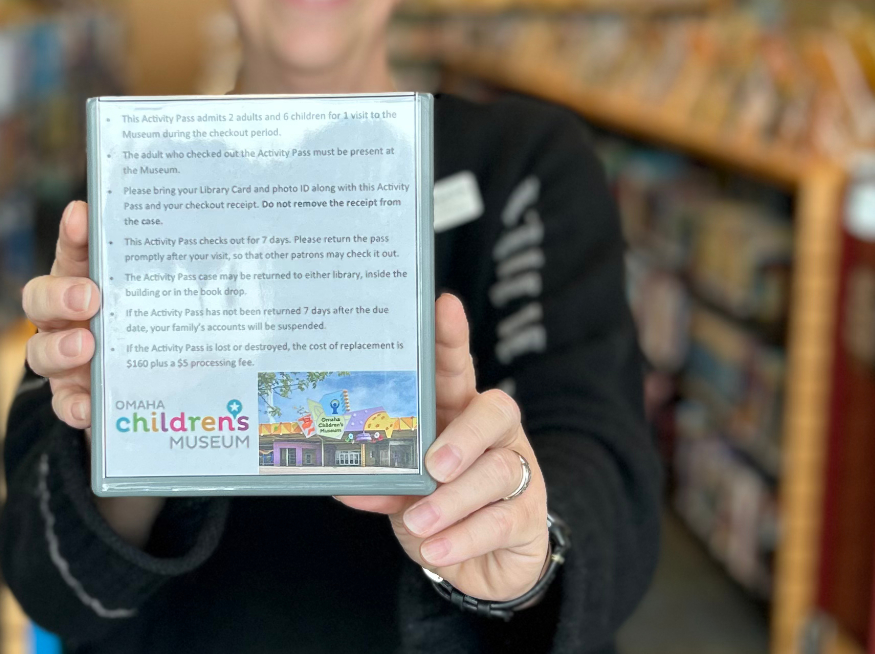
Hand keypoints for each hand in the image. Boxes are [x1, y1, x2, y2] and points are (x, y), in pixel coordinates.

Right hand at [22, 201, 162, 546]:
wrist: (163, 385)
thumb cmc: (173, 323)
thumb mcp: (183, 297)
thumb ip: (195, 277)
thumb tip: (249, 251)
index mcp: (96, 277)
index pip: (76, 247)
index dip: (74, 231)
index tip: (82, 216)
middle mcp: (71, 314)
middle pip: (42, 296)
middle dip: (61, 293)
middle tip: (90, 296)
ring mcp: (67, 355)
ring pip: (39, 349)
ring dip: (61, 348)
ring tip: (86, 347)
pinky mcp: (74, 395)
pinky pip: (62, 402)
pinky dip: (74, 404)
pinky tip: (91, 407)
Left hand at [337, 294, 549, 602]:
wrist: (484, 567)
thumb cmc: (438, 512)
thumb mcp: (404, 495)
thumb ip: (383, 483)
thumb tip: (345, 484)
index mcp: (459, 415)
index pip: (458, 369)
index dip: (452, 339)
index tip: (444, 306)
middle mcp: (494, 436)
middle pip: (495, 412)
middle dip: (464, 435)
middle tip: (434, 465)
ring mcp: (518, 473)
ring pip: (498, 471)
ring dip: (454, 500)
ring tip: (420, 522)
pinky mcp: (528, 515)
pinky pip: (502, 520)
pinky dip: (464, 537)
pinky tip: (436, 550)